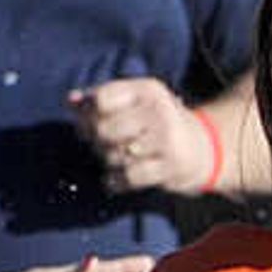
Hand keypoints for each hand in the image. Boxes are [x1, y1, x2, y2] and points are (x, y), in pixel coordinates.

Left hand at [69, 77, 221, 197]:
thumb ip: (100, 99)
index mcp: (146, 89)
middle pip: (104, 129)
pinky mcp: (170, 166)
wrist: (202, 149)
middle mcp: (158, 110)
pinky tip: (117, 179)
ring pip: (114, 155)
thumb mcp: (135, 103)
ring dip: (109, 162)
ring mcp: (166, 139)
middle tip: (103, 145)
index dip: (87, 115)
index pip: (101, 99)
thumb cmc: (156, 123)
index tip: (89, 123)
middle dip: (96, 142)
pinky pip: (128, 178)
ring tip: (118, 158)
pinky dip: (116, 182)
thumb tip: (69, 100)